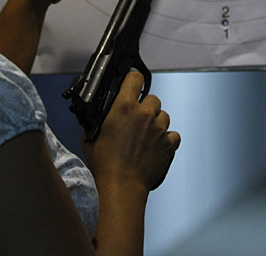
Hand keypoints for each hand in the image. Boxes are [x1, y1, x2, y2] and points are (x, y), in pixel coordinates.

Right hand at [83, 71, 180, 192]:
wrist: (122, 185)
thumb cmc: (106, 165)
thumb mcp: (91, 139)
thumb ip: (97, 124)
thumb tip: (96, 120)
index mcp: (124, 107)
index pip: (134, 78)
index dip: (133, 80)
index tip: (132, 84)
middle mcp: (144, 114)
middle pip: (152, 98)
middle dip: (145, 106)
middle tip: (137, 119)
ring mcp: (158, 128)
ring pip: (164, 115)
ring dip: (157, 121)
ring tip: (146, 134)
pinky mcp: (168, 143)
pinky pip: (173, 134)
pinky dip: (167, 138)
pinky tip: (157, 144)